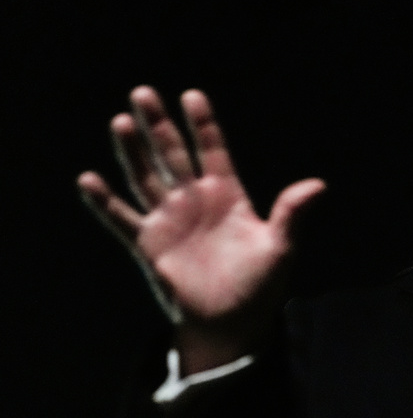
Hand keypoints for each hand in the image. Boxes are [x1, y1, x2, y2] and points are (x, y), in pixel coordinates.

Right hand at [78, 86, 325, 371]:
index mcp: (228, 197)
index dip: (203, 125)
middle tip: (143, 93)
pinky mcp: (149, 245)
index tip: (192, 95)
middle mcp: (195, 202)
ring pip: (145, 178)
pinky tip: (89, 180)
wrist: (231, 324)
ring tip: (121, 122)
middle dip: (160, 126)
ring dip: (132, 151)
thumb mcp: (280, 248)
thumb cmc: (260, 287)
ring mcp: (169, 221)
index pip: (213, 151)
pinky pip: (122, 219)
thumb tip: (319, 186)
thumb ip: (291, 213)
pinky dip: (105, 202)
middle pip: (173, 155)